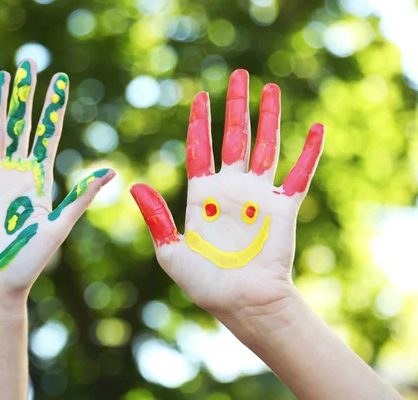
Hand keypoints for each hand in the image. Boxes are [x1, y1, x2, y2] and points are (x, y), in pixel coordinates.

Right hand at [0, 59, 114, 303]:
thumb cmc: (28, 263)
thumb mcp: (57, 227)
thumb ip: (79, 197)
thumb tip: (111, 172)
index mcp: (40, 180)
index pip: (48, 134)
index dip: (53, 107)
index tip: (59, 80)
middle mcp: (17, 174)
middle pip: (22, 125)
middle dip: (26, 95)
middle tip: (29, 63)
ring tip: (1, 77)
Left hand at [130, 70, 323, 319]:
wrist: (242, 303)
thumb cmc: (205, 283)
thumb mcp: (170, 252)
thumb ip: (156, 218)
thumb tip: (134, 186)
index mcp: (202, 196)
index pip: (200, 148)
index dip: (200, 122)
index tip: (200, 96)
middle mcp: (231, 189)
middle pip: (234, 137)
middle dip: (236, 106)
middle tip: (238, 75)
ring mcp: (259, 196)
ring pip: (265, 146)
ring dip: (269, 117)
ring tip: (270, 88)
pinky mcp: (284, 207)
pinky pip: (299, 174)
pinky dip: (309, 152)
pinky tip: (316, 128)